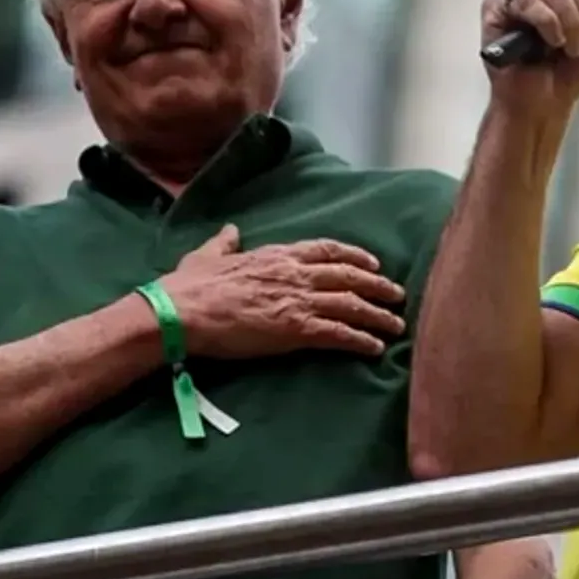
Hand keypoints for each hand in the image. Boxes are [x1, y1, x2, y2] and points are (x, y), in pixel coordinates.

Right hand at [162, 225, 407, 359]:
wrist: (181, 312)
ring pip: (350, 305)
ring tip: (396, 325)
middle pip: (349, 277)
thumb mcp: (208, 255)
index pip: (326, 249)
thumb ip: (224, 243)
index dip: (354, 256)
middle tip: (398, 295)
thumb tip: (231, 231)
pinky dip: (360, 340)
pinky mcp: (295, 329)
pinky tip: (374, 348)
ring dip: (377, 315)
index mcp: (276, 255)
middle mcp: (294, 274)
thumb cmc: (190, 286)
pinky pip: (338, 333)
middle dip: (378, 286)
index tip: (372, 263)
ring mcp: (297, 301)